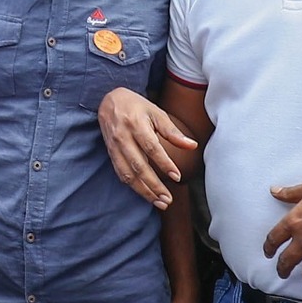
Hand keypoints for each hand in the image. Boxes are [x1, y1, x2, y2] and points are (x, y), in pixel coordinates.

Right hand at [97, 87, 196, 208]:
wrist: (109, 100)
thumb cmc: (137, 106)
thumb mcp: (156, 112)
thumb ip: (173, 131)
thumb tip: (192, 146)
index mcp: (136, 124)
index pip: (151, 148)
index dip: (164, 163)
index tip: (177, 177)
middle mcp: (123, 137)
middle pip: (138, 165)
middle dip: (154, 185)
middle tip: (168, 199)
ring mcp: (114, 146)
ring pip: (128, 174)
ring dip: (143, 191)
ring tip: (159, 202)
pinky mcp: (110, 153)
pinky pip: (120, 173)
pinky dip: (132, 186)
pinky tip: (145, 194)